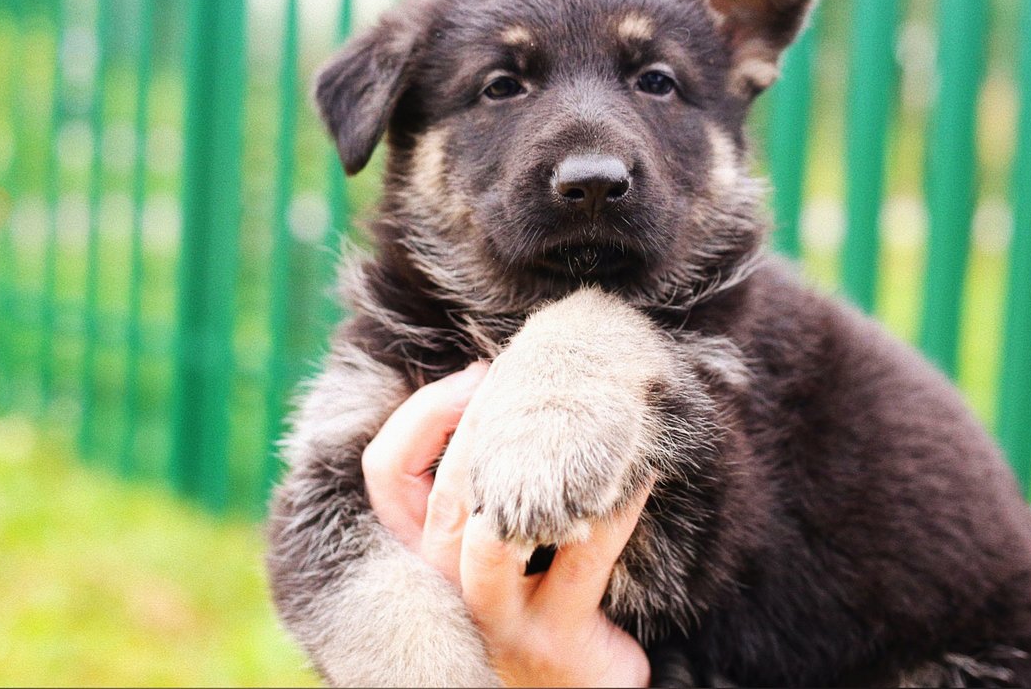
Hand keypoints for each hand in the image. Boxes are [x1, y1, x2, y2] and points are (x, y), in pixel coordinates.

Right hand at [363, 364, 651, 687]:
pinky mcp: (553, 639)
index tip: (480, 373)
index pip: (386, 473)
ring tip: (576, 416)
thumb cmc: (534, 594)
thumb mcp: (485, 542)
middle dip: (484, 420)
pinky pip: (585, 557)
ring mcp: (494, 620)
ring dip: (533, 464)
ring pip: (492, 532)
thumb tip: (493, 379)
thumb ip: (473, 482)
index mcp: (418, 553)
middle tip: (533, 374)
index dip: (424, 413)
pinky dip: (616, 505)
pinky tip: (644, 470)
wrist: (574, 688)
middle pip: (440, 494)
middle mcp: (441, 588)